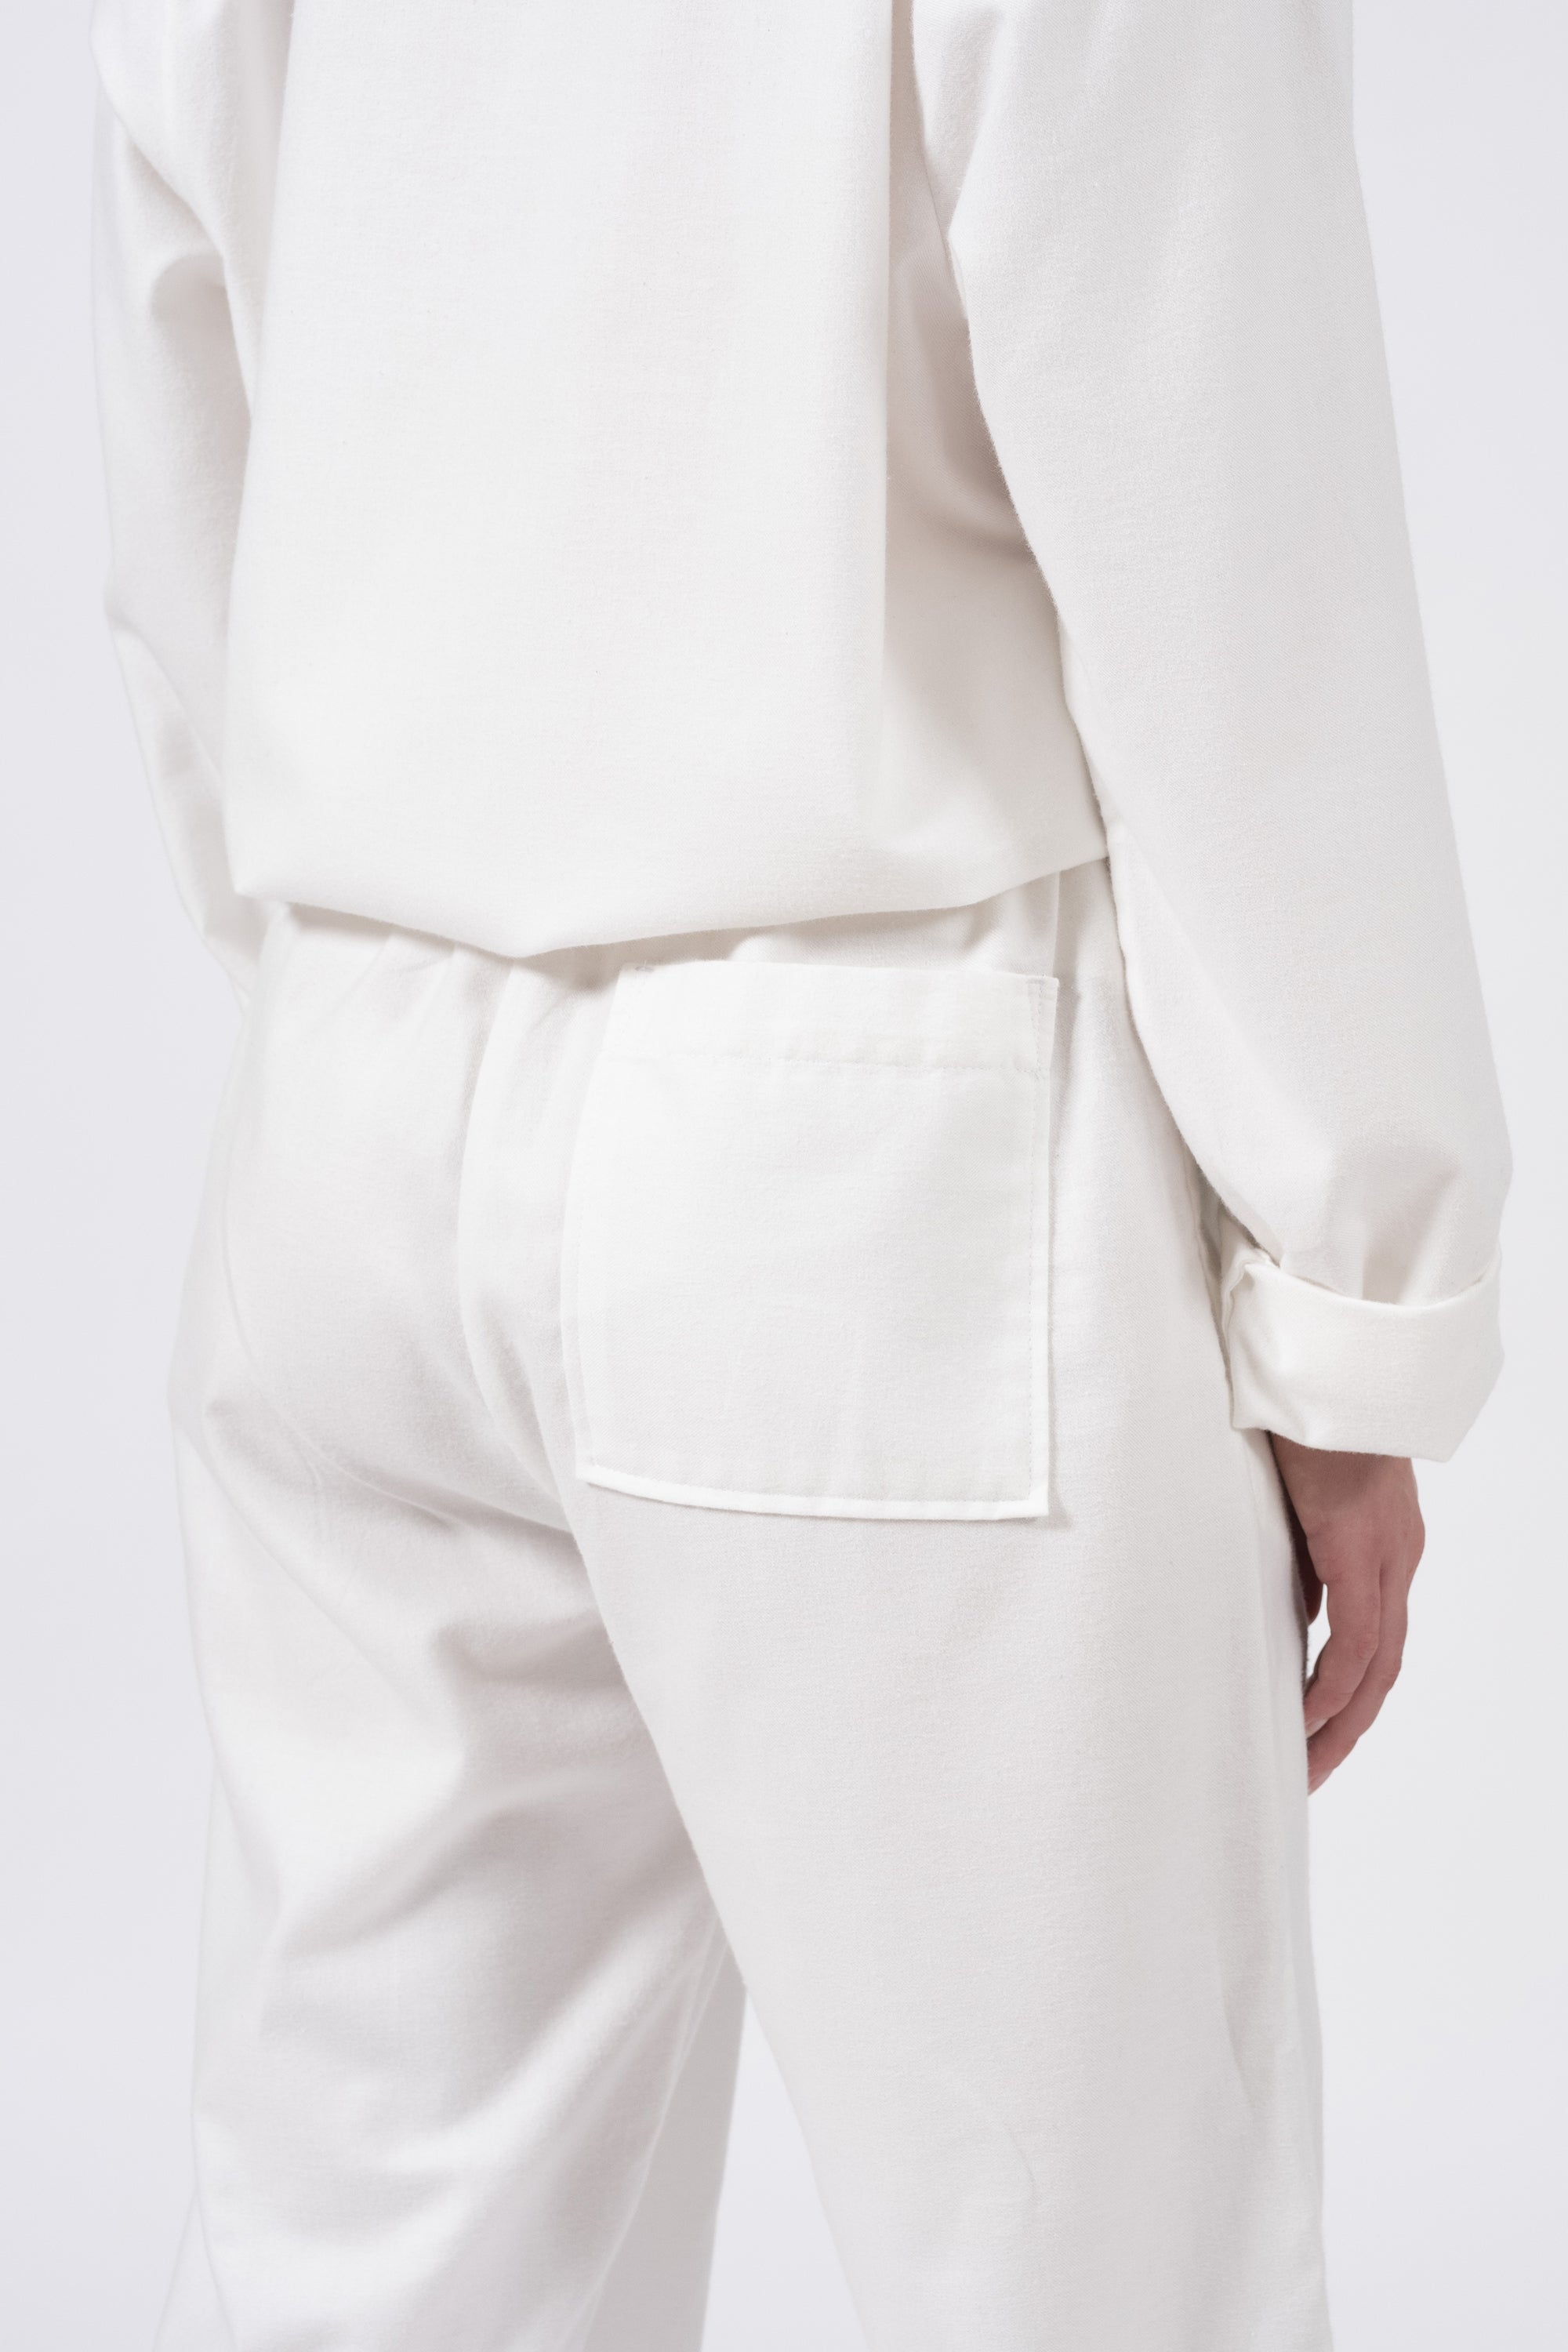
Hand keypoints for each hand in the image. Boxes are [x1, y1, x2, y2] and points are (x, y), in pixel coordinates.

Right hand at [1268, 1437, 1424, 1792]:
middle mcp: (1399, 1556)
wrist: (1323, 1362)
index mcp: (1385, 1544)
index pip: (1376, 1642)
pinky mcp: (1362, 1545)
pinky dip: (1336, 1684)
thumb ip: (1304, 1555)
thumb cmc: (1301, 1414)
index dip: (1348, 1695)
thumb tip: (1298, 1609)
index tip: (1312, 1733)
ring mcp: (1388, 1553)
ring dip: (1344, 1722)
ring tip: (1308, 1764)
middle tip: (1311, 1772)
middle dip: (1348, 1728)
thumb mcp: (1298, 1498)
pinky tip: (1310, 1716)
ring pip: (1379, 1664)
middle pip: (1384, 1668)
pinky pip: (1358, 1638)